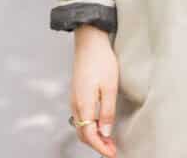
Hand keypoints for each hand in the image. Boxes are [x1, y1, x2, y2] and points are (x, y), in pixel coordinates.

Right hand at [71, 25, 118, 156]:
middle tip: (112, 149)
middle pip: (83, 133)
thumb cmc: (101, 60)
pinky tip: (100, 123)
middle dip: (97, 144)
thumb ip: (107, 111)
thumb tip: (106, 132)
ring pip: (81, 125)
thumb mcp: (110, 86)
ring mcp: (74, 98)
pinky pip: (81, 116)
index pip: (89, 134)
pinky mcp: (77, 93)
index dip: (100, 147)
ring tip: (108, 139)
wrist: (89, 41)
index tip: (112, 154)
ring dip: (93, 136)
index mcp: (83, 104)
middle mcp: (75, 104)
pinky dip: (90, 125)